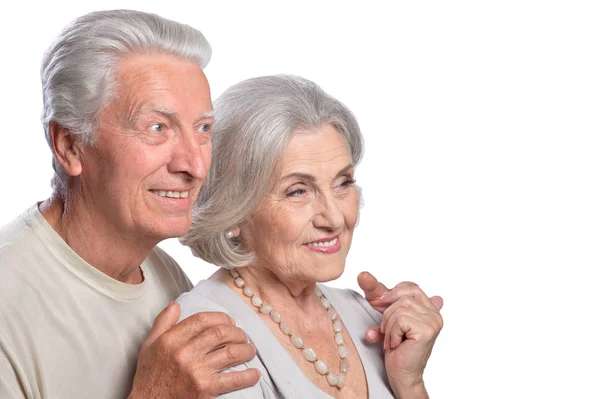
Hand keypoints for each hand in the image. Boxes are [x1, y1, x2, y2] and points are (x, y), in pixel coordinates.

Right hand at [128, 302, 259, 398]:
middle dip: (237, 332)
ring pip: (230, 353)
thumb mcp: (149, 346)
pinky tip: (254, 374)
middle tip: (242, 336)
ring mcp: (195, 371)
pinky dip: (247, 376)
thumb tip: (176, 305)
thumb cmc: (150, 377)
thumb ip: (162, 323)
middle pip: (220, 333)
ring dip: (245, 350)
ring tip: (250, 351)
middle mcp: (183, 353)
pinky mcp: (204, 389)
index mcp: (171, 340)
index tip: (229, 321)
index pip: (202, 319)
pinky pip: (232, 379)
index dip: (220, 317)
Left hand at [357, 272, 442, 341]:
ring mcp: (433, 321)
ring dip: (389, 326)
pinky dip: (392, 333)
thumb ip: (378, 296)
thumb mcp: (385, 316)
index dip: (392, 293)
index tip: (380, 305)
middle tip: (388, 331)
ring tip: (393, 340)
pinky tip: (397, 344)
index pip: (410, 286)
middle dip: (388, 313)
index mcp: (429, 307)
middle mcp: (435, 313)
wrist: (400, 375)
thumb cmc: (395, 347)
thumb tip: (363, 274)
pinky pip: (400, 320)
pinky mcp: (427, 330)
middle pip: (402, 295)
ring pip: (399, 308)